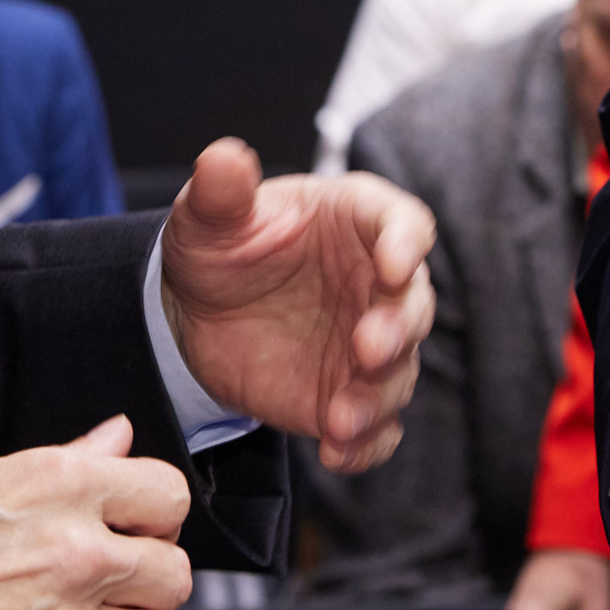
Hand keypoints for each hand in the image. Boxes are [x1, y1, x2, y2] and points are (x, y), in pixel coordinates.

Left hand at [158, 136, 435, 471]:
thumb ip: (222, 191)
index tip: (394, 262)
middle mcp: (376, 284)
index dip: (405, 242)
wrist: (197, 316)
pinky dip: (364, 444)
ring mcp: (369, 345)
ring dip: (377, 396)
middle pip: (413, 304)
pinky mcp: (350, 396)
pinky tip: (336, 452)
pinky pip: (376, 427)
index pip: (402, 223)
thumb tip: (223, 157)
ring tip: (341, 418)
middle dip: (398, 328)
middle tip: (368, 348)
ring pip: (397, 374)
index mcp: (357, 222)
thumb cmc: (219, 249)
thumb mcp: (210, 217)